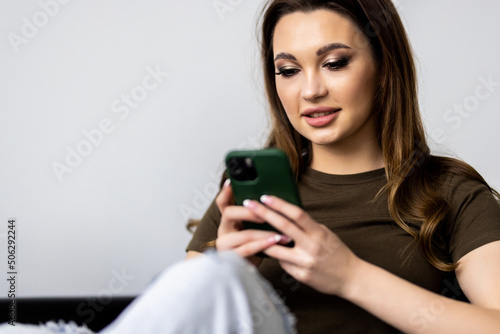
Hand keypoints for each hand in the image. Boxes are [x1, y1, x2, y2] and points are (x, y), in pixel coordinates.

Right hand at [214, 180, 290, 266]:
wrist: (245, 272)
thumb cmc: (253, 247)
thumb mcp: (253, 229)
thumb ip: (258, 217)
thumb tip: (274, 201)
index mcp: (228, 221)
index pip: (222, 202)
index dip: (225, 192)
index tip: (231, 181)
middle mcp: (223, 231)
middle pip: (229, 213)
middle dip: (250, 211)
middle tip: (266, 212)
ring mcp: (225, 245)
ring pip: (243, 234)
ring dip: (264, 233)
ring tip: (280, 233)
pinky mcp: (232, 259)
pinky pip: (247, 249)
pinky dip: (263, 245)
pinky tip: (275, 242)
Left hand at [243, 195, 361, 295]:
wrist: (351, 278)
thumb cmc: (337, 253)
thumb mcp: (325, 234)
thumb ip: (307, 227)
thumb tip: (287, 215)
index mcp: (318, 233)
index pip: (297, 214)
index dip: (280, 204)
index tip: (266, 197)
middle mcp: (311, 246)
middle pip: (283, 226)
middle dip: (263, 213)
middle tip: (249, 204)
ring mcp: (305, 262)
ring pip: (276, 249)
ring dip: (261, 239)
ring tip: (248, 231)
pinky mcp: (301, 275)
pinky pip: (283, 264)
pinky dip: (278, 257)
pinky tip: (274, 253)